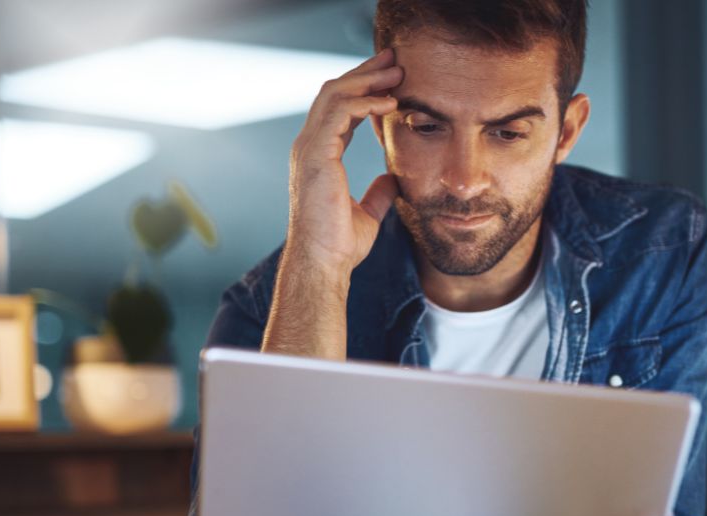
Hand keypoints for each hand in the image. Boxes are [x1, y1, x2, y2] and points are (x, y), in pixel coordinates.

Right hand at [286, 47, 403, 274]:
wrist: (323, 263)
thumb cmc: (339, 245)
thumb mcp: (367, 213)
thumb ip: (378, 193)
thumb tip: (392, 180)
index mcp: (318, 156)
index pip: (339, 108)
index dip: (364, 89)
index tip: (393, 79)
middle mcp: (308, 146)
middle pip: (334, 92)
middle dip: (365, 72)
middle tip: (395, 61)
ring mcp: (308, 148)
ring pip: (335, 94)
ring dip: (367, 79)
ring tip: (397, 72)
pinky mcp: (315, 154)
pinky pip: (340, 112)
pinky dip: (366, 102)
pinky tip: (390, 103)